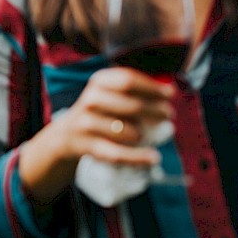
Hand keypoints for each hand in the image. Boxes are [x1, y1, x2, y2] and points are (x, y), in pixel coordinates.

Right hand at [45, 67, 173, 169]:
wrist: (67, 134)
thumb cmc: (100, 111)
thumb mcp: (110, 92)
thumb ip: (136, 89)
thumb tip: (170, 92)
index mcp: (99, 81)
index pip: (129, 80)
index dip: (152, 88)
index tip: (170, 94)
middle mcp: (91, 99)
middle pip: (132, 105)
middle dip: (156, 110)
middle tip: (169, 114)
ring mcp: (87, 123)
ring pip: (128, 130)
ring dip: (143, 133)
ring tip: (145, 134)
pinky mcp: (88, 146)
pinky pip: (117, 153)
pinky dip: (138, 157)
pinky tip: (153, 157)